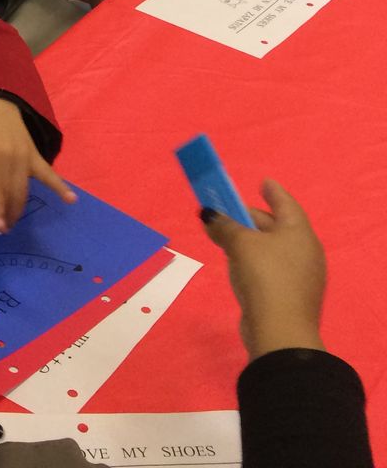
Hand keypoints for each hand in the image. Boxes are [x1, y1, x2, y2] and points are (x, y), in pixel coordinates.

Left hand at [0, 97, 76, 231]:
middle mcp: (7, 158)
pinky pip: (48, 174)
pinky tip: (71, 200)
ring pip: (24, 190)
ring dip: (18, 209)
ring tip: (12, 222)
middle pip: (10, 193)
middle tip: (0, 228)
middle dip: (5, 214)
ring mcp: (24, 157)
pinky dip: (60, 187)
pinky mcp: (35, 154)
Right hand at [200, 178, 326, 359]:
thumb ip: (223, 225)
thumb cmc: (265, 277)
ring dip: (250, 241)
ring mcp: (301, 277)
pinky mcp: (291, 297)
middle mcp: (306, 252)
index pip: (286, 204)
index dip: (272, 192)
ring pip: (273, 249)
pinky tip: (238, 266)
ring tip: (226, 238)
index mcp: (300, 233)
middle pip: (277, 226)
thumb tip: (209, 215)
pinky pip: (272, 269)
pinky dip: (255, 261)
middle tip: (227, 212)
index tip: (262, 182)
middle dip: (251, 218)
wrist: (280, 333)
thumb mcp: (240, 244)